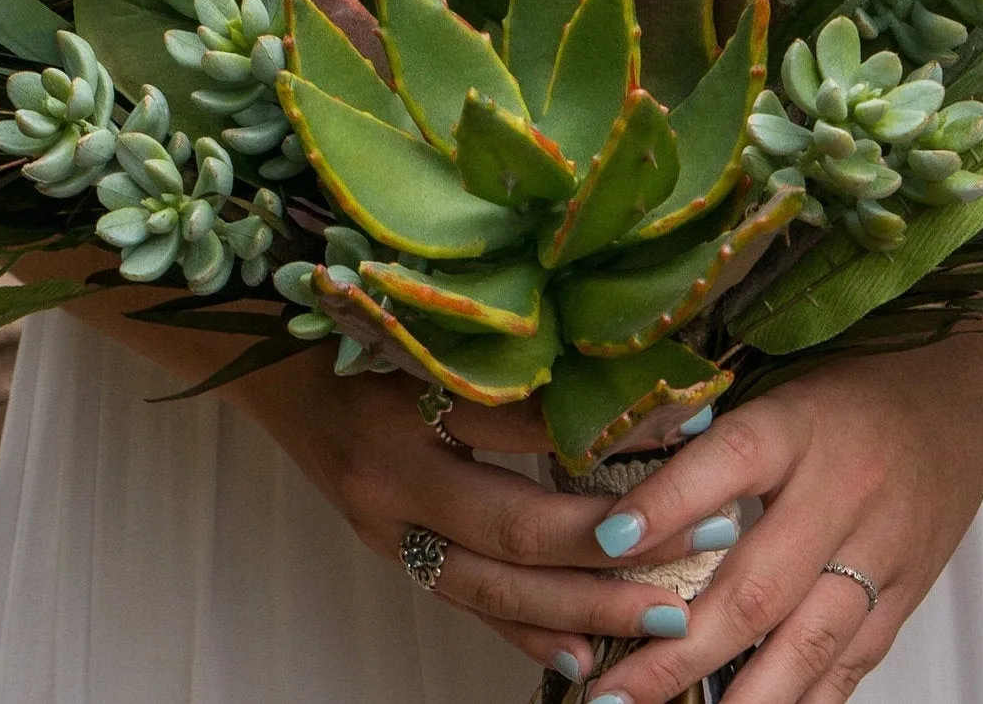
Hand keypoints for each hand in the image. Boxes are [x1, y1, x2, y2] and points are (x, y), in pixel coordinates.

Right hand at [235, 346, 717, 681]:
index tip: (696, 426)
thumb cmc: (367, 334)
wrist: (277, 370)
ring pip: (496, 587)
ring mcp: (389, 528)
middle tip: (705, 538)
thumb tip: (625, 373)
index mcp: (412, 398)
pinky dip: (526, 635)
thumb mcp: (434, 328)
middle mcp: (397, 474)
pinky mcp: (392, 555)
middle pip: (518, 527)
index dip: (615, 427)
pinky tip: (583, 655)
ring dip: (586, 606)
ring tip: (666, 617)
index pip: (532, 422)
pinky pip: (466, 606)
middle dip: (618, 544)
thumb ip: (515, 356)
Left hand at [580, 323, 982, 702]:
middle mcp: (844, 491)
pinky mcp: (908, 595)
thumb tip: (622, 491)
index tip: (605, 545)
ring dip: (735, 698)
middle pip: (761, 584)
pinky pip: (849, 666)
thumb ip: (713, 437)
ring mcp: (882, 553)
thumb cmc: (854, 382)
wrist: (965, 387)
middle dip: (681, 647)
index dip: (666, 504)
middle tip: (615, 687)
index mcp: (802, 422)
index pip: (729, 461)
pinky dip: (800, 702)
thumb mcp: (782, 382)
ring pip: (806, 644)